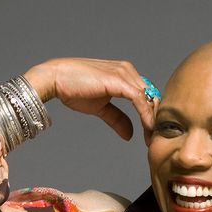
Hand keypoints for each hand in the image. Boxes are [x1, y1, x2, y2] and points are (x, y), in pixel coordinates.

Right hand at [23, 58, 155, 141]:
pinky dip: (146, 115)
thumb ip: (117, 119)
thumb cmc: (74, 88)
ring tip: (152, 138)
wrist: (56, 78)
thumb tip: (130, 134)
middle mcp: (128, 71)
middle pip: (152, 96)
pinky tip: (148, 129)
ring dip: (152, 119)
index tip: (150, 134)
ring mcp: (124, 74)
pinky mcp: (119, 81)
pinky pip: (140, 99)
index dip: (151, 114)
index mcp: (125, 74)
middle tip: (154, 139)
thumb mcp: (100, 108)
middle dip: (155, 119)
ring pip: (149, 98)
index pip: (147, 95)